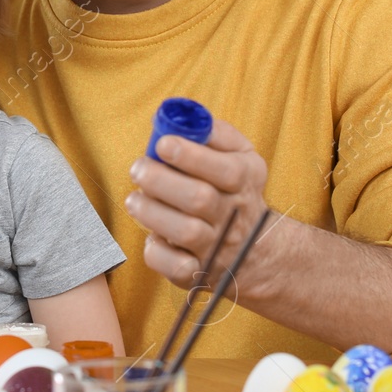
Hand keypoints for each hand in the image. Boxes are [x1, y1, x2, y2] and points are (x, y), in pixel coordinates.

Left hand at [124, 119, 272, 289]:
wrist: (256, 250)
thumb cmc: (235, 192)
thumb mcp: (241, 157)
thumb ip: (217, 134)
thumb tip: (183, 118)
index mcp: (246, 180)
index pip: (225, 169)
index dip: (191, 156)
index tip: (163, 144)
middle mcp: (234, 215)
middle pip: (199, 199)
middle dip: (161, 181)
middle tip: (138, 168)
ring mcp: (218, 247)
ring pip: (185, 231)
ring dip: (152, 212)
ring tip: (135, 199)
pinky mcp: (200, 273)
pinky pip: (176, 267)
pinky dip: (157, 252)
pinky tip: (151, 236)